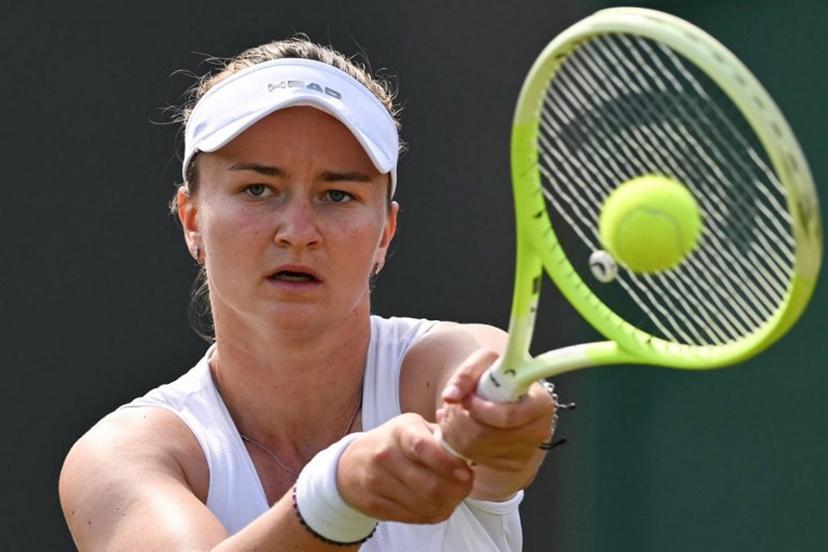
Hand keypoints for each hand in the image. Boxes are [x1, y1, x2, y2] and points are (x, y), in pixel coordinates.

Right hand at [337, 413, 473, 523]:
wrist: (352, 464)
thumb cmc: (393, 443)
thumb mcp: (414, 427)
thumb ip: (441, 435)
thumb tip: (469, 444)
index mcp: (400, 431)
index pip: (422, 447)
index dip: (447, 463)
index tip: (466, 472)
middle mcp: (385, 455)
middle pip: (429, 485)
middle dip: (456, 490)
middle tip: (466, 485)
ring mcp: (378, 482)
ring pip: (424, 505)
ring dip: (448, 504)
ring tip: (454, 494)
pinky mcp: (375, 504)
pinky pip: (415, 517)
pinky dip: (433, 513)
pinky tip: (437, 503)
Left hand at [437, 350, 556, 472]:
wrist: (508, 393)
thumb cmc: (500, 375)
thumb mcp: (486, 361)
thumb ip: (467, 373)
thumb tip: (450, 396)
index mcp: (540, 403)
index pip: (506, 417)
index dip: (480, 409)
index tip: (466, 398)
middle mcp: (538, 431)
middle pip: (486, 436)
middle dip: (460, 421)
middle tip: (451, 407)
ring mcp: (527, 451)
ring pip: (477, 450)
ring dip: (456, 433)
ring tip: (453, 415)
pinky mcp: (514, 465)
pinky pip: (477, 459)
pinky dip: (461, 445)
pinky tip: (462, 429)